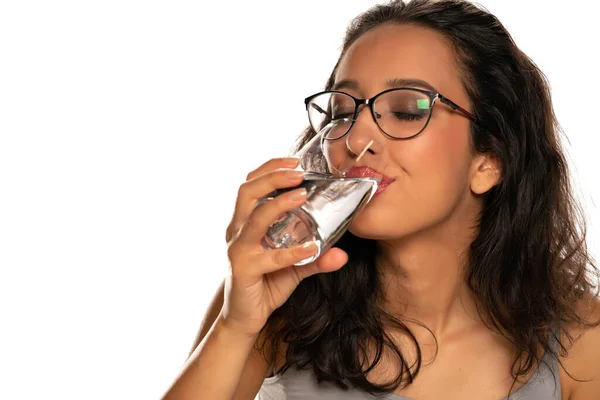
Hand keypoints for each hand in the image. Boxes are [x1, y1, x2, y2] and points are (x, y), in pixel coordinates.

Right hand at [221, 157, 347, 336]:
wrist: (245, 319)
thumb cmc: (265, 285)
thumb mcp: (294, 267)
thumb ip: (315, 258)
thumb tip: (342, 253)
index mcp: (245, 223)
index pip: (250, 184)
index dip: (270, 168)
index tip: (295, 161)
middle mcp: (238, 231)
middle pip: (246, 191)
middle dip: (272, 176)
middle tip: (298, 172)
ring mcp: (238, 250)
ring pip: (254, 217)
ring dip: (279, 203)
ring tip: (302, 195)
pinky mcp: (243, 270)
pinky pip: (269, 257)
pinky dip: (292, 251)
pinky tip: (311, 247)